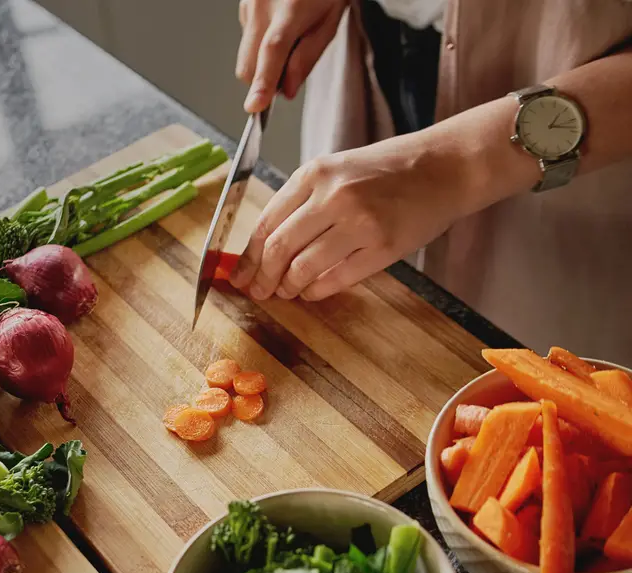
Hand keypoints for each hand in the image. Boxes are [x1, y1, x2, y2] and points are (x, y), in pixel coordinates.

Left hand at [229, 132, 482, 301]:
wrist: (446, 166)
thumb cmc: (390, 170)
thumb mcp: (337, 171)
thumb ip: (302, 203)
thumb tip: (264, 246)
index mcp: (315, 173)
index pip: (266, 223)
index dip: (248, 257)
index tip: (239, 275)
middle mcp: (334, 196)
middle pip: (279, 249)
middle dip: (263, 278)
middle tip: (259, 292)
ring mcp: (360, 222)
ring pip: (303, 268)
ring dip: (289, 287)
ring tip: (286, 292)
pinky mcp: (383, 247)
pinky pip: (336, 279)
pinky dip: (316, 291)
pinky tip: (311, 291)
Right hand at [236, 0, 347, 111]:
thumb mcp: (330, 21)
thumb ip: (308, 58)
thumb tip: (287, 90)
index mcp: (291, 8)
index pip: (273, 51)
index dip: (264, 81)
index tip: (255, 106)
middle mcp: (264, 4)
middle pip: (249, 64)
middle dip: (262, 81)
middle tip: (288, 72)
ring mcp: (249, 4)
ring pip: (246, 55)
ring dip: (262, 63)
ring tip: (288, 40)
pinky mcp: (243, 5)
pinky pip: (246, 39)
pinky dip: (259, 45)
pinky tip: (278, 26)